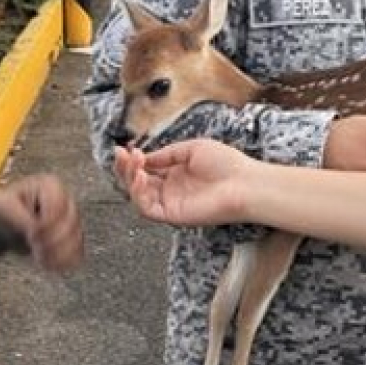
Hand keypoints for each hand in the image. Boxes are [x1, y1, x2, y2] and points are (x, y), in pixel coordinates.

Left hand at [0, 175, 83, 271]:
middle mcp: (66, 201)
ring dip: (59, 253)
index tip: (31, 235)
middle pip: (71, 224)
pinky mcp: (71, 238)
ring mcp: (71, 220)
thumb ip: (25, 220)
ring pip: (76, 239)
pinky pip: (77, 252)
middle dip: (53, 241)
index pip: (59, 208)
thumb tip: (38, 232)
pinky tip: (50, 264)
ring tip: (41, 259)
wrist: (3, 222)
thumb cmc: (3, 209)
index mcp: (51, 186)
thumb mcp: (7, 209)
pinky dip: (65, 260)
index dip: (47, 225)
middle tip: (35, 248)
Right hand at [114, 140, 252, 225]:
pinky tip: (141, 178)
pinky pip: (147, 209)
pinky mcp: (173, 215)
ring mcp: (171, 203)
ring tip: (134, 163)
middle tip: (122, 154)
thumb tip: (144, 157)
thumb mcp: (191, 149)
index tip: (125, 148)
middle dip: (125, 168)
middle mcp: (170, 190)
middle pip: (137, 183)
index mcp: (175, 174)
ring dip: (130, 179)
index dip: (133, 160)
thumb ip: (165, 154)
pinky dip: (139, 194)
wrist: (244, 182)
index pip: (146, 169)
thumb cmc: (226, 164)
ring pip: (138, 197)